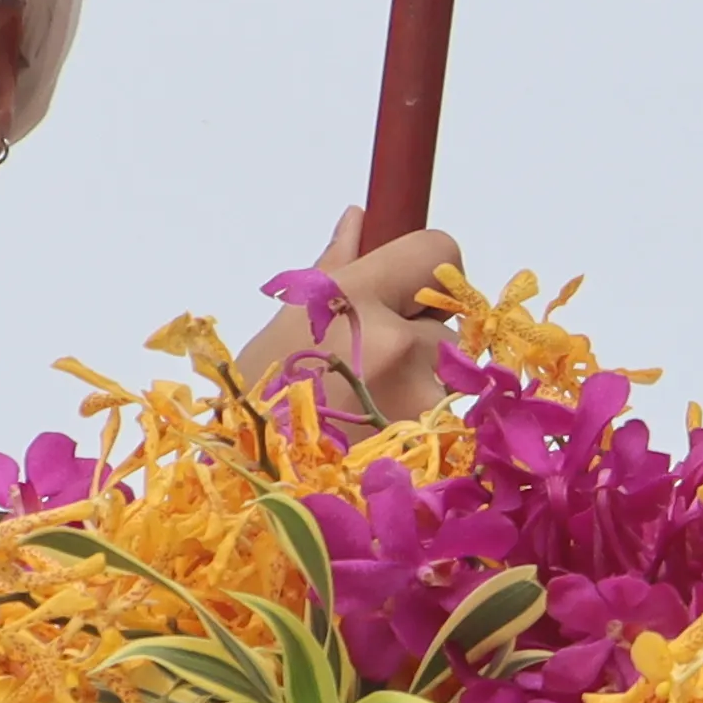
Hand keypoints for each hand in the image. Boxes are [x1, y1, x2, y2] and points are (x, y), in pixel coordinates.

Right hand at [227, 206, 463, 423]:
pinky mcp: (432, 442)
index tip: (409, 290)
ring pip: (451, 371)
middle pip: (448, 318)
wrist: (251, 486)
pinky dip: (424, 421)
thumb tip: (361, 216)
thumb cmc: (257, 397)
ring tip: (365, 407)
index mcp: (352, 298)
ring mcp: (418, 396)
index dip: (430, 267)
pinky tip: (377, 435)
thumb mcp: (287, 321)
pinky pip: (448, 414)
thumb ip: (336, 265)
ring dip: (422, 382)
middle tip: (367, 364)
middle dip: (419, 336)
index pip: (439, 250)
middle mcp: (395, 341)